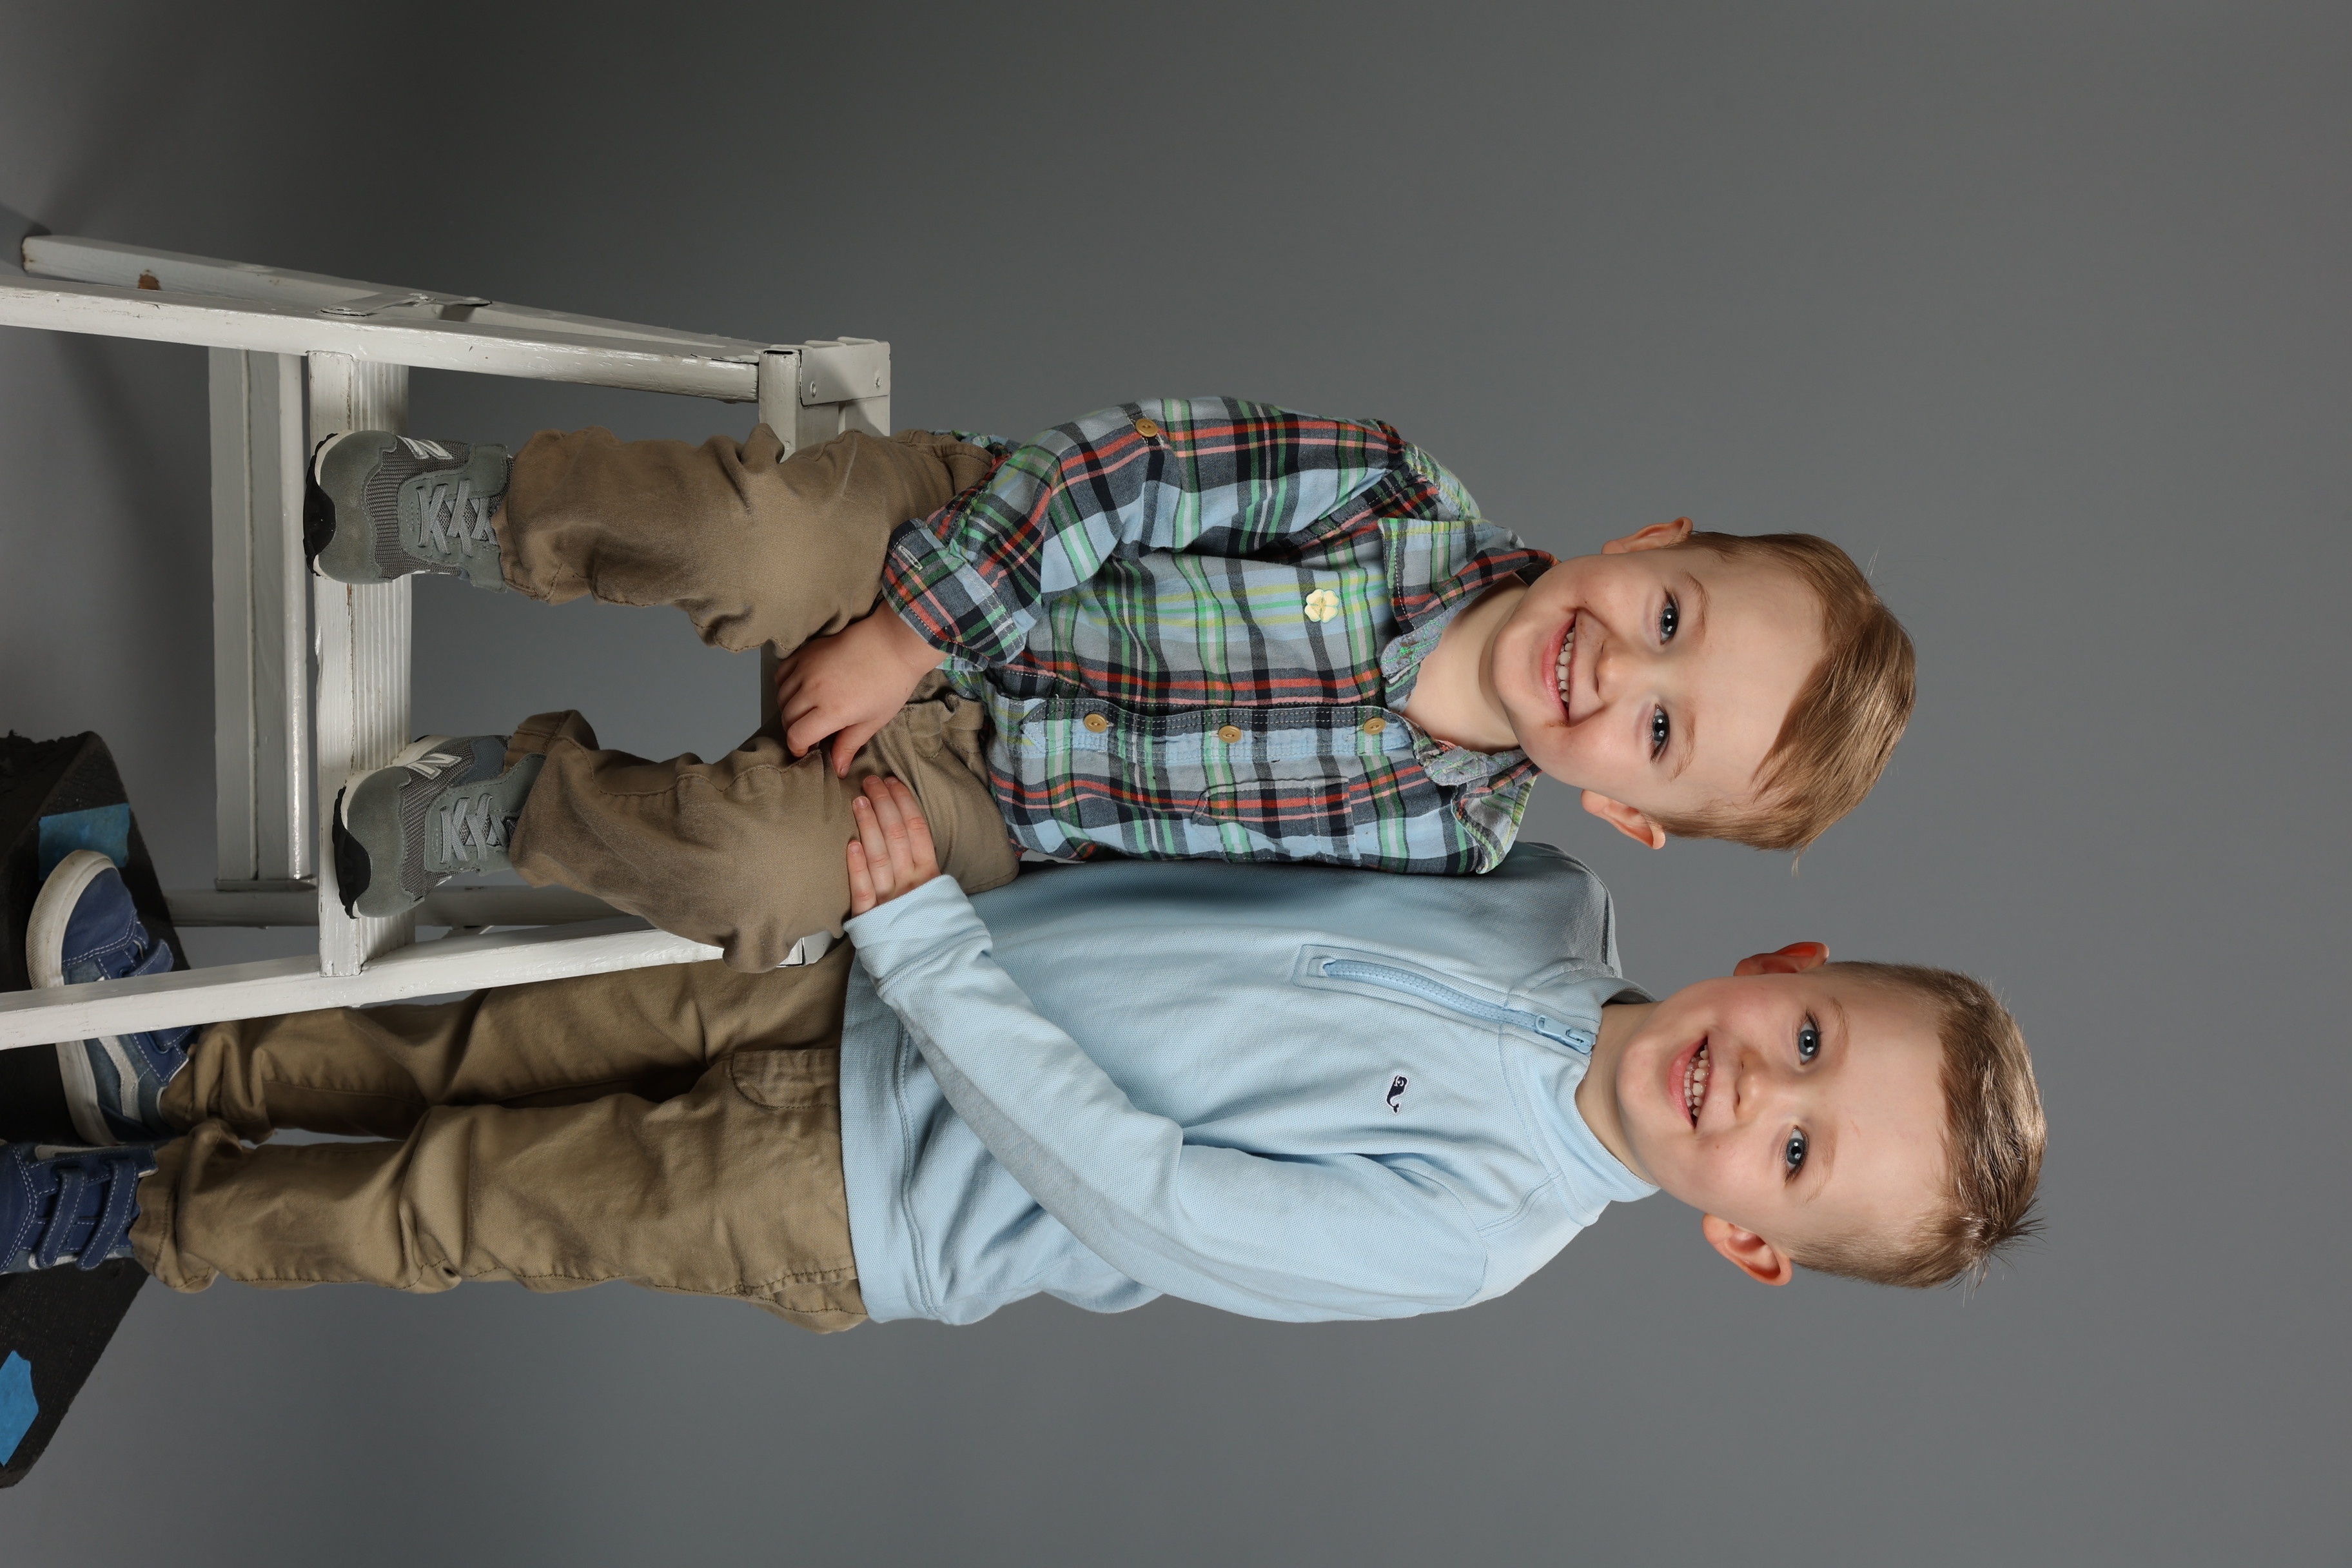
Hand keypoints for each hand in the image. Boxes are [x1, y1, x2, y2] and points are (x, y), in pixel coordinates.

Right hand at [775, 607, 944, 774]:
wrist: (894, 643)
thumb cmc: (891, 684)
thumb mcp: (874, 720)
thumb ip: (850, 744)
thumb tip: (838, 768)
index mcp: (832, 710)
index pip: (797, 736)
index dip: (798, 747)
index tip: (806, 750)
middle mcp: (814, 690)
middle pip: (787, 718)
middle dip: (795, 730)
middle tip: (810, 732)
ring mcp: (807, 669)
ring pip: (782, 697)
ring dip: (789, 709)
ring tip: (806, 712)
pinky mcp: (806, 653)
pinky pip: (781, 673)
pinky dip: (784, 685)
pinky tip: (799, 690)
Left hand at [846, 777, 941, 914]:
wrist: (926, 964)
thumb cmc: (929, 924)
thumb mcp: (937, 892)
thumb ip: (925, 866)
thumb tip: (911, 830)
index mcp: (929, 874)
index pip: (916, 828)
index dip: (903, 802)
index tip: (892, 782)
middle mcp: (911, 883)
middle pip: (896, 834)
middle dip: (883, 803)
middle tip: (870, 780)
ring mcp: (890, 898)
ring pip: (879, 854)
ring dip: (868, 824)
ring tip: (858, 799)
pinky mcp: (870, 916)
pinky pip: (863, 888)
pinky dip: (857, 866)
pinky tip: (850, 844)